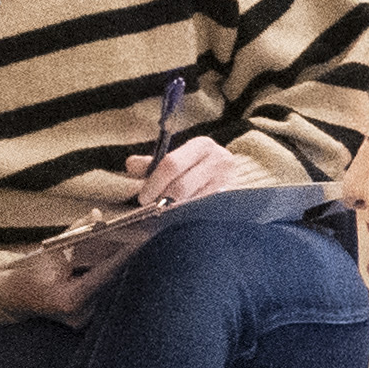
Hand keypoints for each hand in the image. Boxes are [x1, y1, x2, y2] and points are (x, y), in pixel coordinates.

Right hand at [0, 189, 153, 324]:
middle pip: (112, 281)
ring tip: (139, 242)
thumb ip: (75, 233)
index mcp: (70, 300)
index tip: (141, 237)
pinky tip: (121, 258)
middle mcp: (81, 314)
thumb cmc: (26, 274)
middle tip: (146, 235)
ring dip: (119, 266)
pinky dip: (108, 275)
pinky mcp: (87, 318)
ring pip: (109, 287)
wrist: (10, 297)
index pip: (105, 273)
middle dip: (126, 258)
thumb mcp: (48, 251)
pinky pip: (102, 292)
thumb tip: (97, 215)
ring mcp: (85, 319)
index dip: (124, 254)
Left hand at [123, 135, 265, 221]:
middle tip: (151, 211)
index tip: (142, 198)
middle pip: (181, 186)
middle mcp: (220, 160)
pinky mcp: (232, 201)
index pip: (171, 164)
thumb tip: (130, 165)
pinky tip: (181, 221)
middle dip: (162, 201)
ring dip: (174, 212)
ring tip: (165, 217)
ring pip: (193, 203)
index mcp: (202, 145)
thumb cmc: (198, 169)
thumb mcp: (178, 161)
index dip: (153, 183)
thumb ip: (152, 164)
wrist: (238, 178)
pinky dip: (189, 218)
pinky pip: (204, 213)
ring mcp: (228, 182)